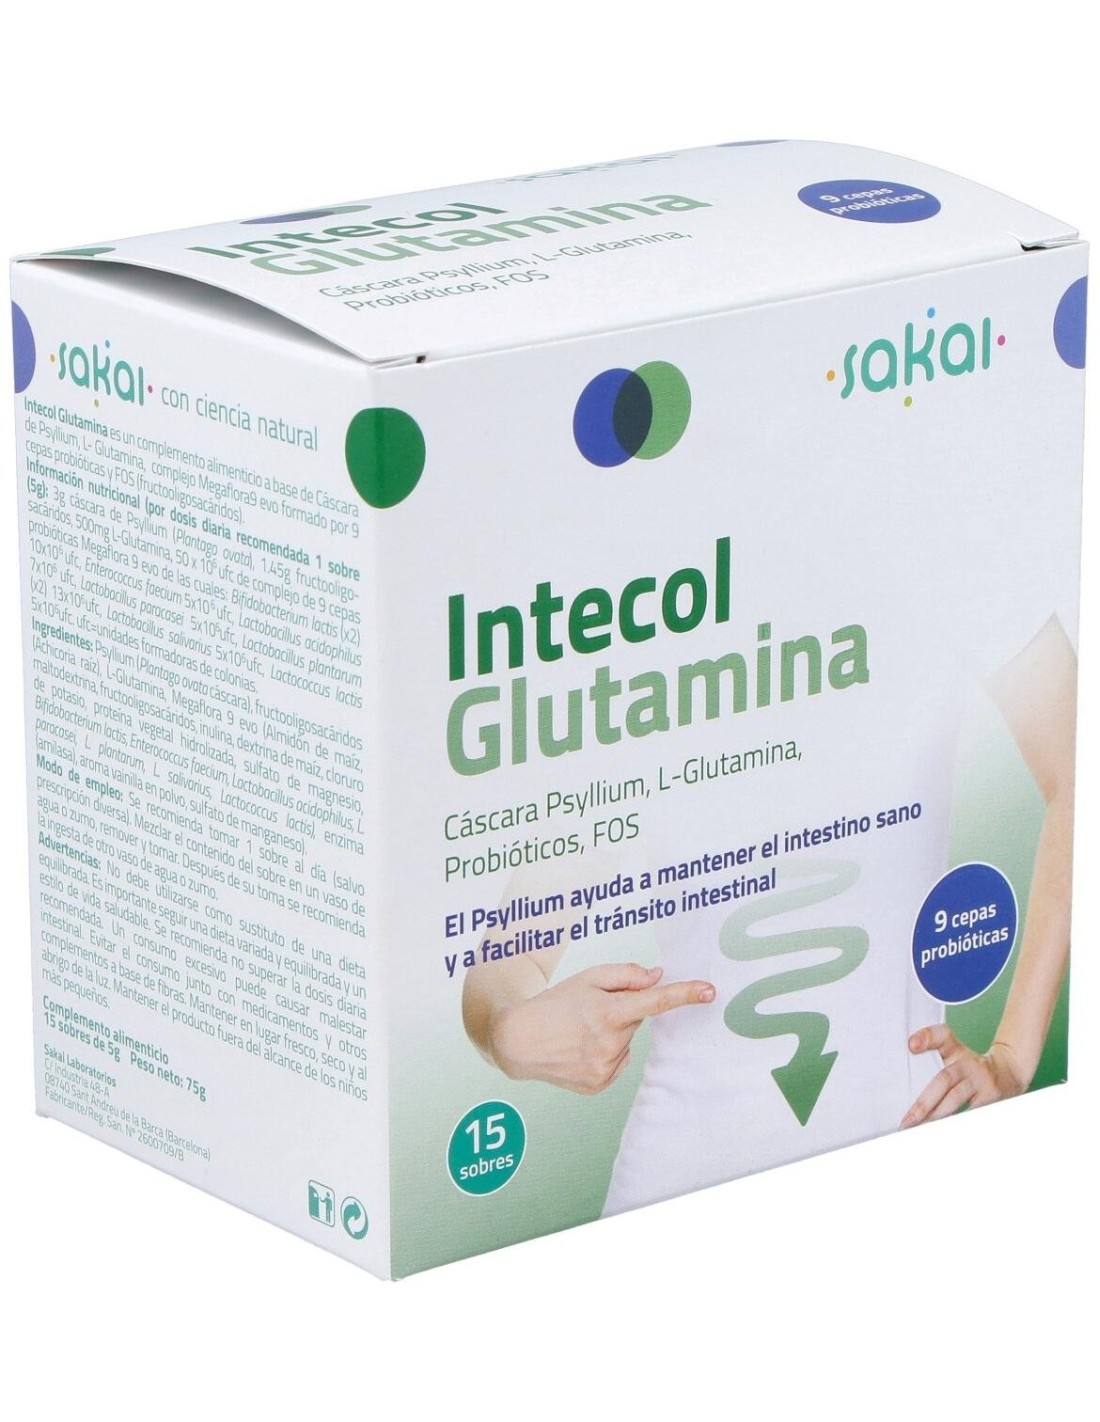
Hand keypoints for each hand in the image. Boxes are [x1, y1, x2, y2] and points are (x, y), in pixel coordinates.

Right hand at [487, 962, 715, 1094]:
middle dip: (621, 1011)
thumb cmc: (553, 1004)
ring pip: (626, 1042)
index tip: (710, 991)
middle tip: (590, 1009)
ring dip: (612, 1033)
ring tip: (579, 1031)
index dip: (685, 994)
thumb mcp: (586, 978)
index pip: (656, 1001)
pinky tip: (580, 1049)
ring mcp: (605, 1068)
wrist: (518, 1040)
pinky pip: (617, 1063)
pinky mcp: (599, 1085)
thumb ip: (625, 975)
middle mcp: (611, 1044)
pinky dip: (605, 1053)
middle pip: (635, 1020)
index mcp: (609, 1013)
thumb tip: (657, 977)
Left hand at [900, 1025, 1027, 1128]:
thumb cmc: (968, 1066)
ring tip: (919, 1129)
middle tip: (907, 1120)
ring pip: (956, 1098)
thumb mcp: (953, 1053)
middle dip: (923, 1103)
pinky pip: (971, 1112)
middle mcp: (968, 1063)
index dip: (926, 1037)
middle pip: (944, 1079)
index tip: (911, 1045)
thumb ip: (929, 1054)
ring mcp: (981, 1080)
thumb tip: (904, 1077)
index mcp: (955, 1049)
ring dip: (936, 1116)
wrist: (1007, 1071)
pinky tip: (941, 1130)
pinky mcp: (991, 1097)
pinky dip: (955, 1122)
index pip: (942, 1036)